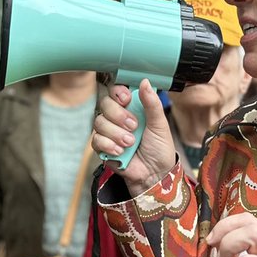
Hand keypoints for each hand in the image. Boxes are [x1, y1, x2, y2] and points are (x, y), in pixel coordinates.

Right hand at [92, 79, 175, 195]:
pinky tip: (120, 151)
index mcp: (133, 108)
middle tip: (133, 126)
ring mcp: (109, 132)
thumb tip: (145, 82)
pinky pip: (96, 140)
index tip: (126, 99)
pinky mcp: (103, 147)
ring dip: (115, 133)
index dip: (118, 92)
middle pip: (105, 104)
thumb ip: (152, 103)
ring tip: (130, 143)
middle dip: (118, 115)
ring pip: (99, 122)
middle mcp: (118, 117)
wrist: (155, 174)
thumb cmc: (159, 149)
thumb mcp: (160, 124)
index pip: (117, 91)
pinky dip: (108, 145)